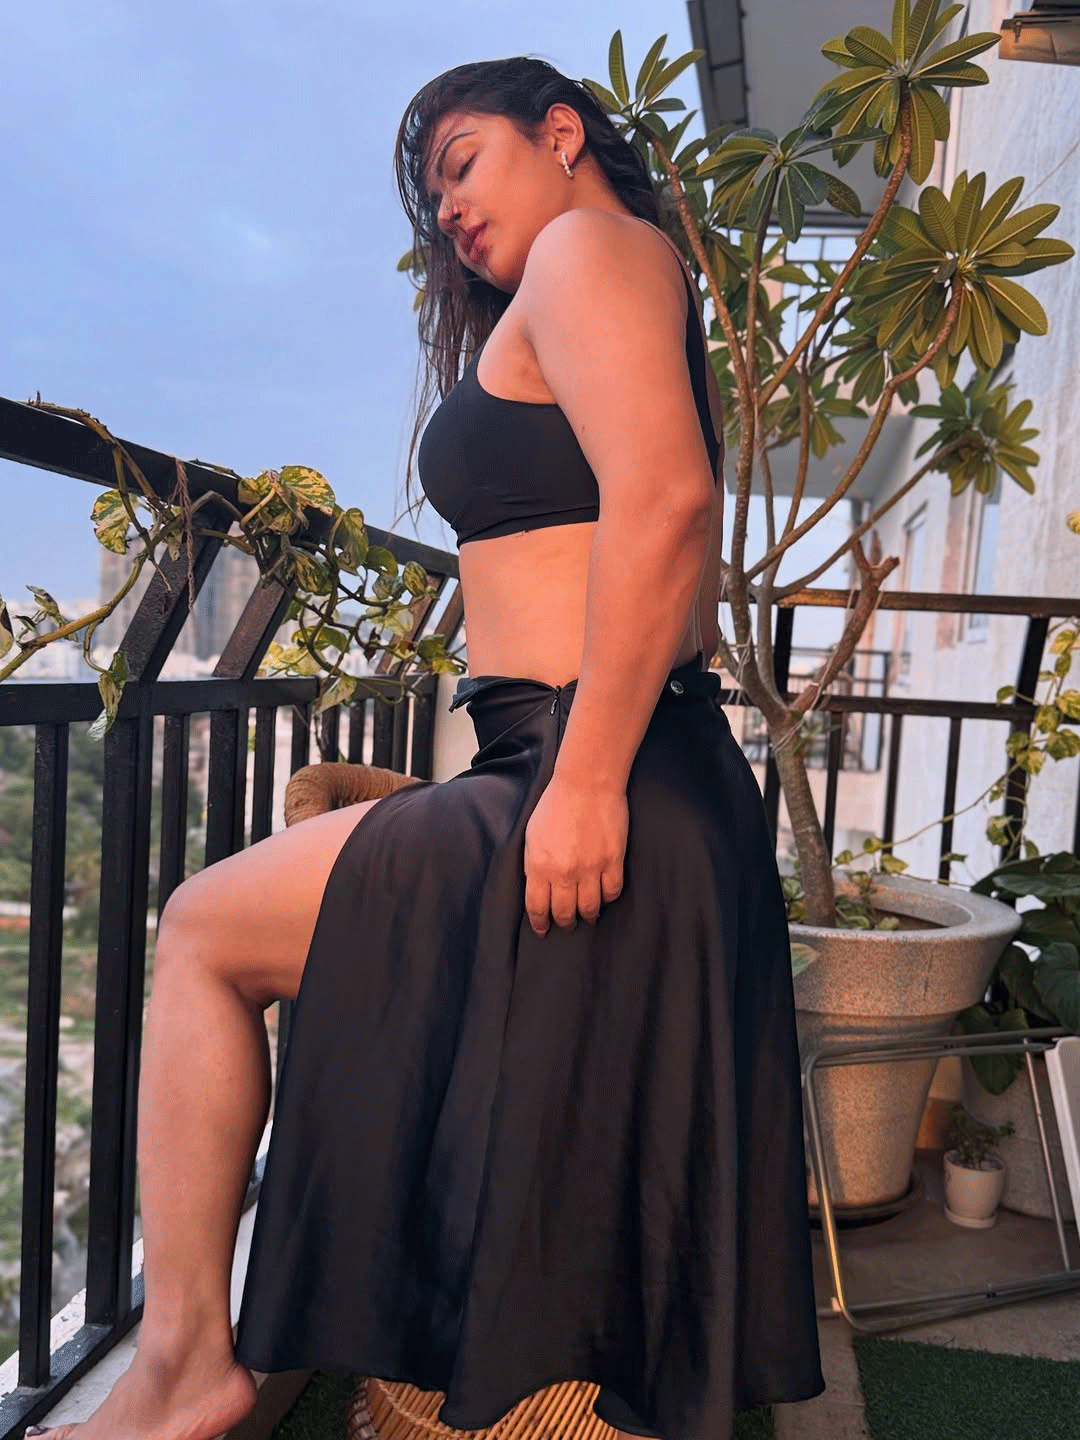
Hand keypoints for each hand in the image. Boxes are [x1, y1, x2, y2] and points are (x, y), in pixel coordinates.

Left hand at [523, 774, 627, 935]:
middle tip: (566, 923)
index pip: (538, 908)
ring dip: (587, 915)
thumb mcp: (532, 835)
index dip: (540, 923)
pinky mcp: (613, 860)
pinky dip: (607, 898)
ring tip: (587, 916)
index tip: (542, 930)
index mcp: (540, 866)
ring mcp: (591, 868)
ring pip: (590, 908)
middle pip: (565, 913)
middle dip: (564, 922)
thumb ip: (533, 865)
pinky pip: (612, 891)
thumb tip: (538, 889)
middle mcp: (565, 872)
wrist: (587, 783)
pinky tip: (603, 896)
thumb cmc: (556, 804)